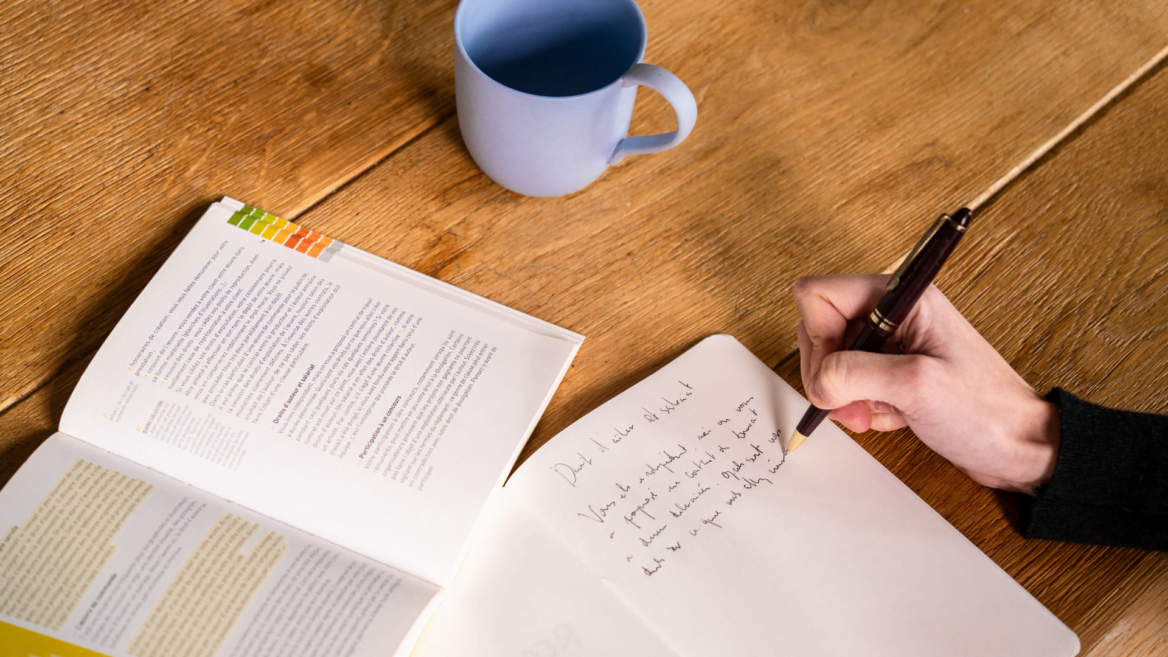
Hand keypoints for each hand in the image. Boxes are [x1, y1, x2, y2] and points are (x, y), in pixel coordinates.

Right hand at [793, 274, 1058, 493]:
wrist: (1019, 445)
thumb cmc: (985, 411)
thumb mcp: (916, 386)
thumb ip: (856, 373)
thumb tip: (818, 381)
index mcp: (903, 298)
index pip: (821, 295)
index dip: (817, 337)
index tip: (834, 375)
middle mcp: (894, 312)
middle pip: (819, 327)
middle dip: (828, 372)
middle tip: (851, 404)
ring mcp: (892, 341)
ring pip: (831, 358)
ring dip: (842, 393)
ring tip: (871, 415)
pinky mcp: (892, 369)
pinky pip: (849, 381)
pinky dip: (859, 404)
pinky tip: (889, 416)